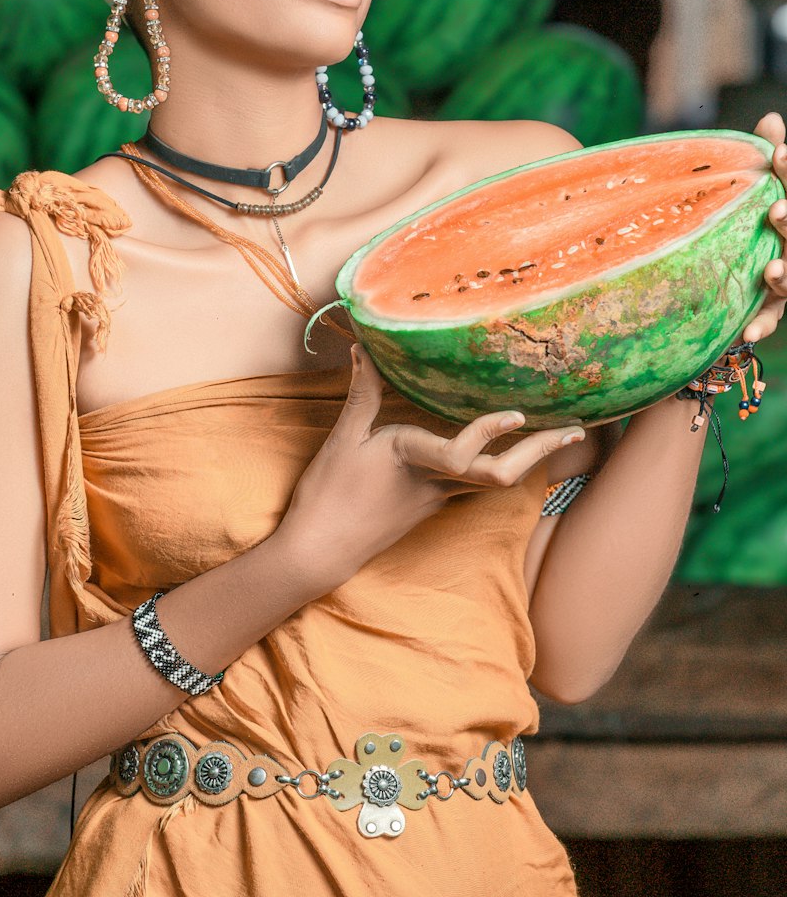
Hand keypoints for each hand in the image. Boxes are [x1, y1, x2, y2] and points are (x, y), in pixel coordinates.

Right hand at [275, 345, 583, 597]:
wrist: (321, 549)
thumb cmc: (328, 493)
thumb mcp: (344, 438)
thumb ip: (362, 393)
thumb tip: (361, 347)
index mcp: (411, 460)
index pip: (460, 453)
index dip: (489, 433)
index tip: (518, 414)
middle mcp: (435, 482)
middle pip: (499, 476)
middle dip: (539, 453)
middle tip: (575, 430)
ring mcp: (438, 496)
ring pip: (494, 480)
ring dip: (530, 458)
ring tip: (559, 434)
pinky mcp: (433, 503)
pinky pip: (477, 483)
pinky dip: (501, 464)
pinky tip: (514, 451)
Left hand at [742, 111, 786, 344]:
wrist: (744, 270)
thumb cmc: (753, 217)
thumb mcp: (759, 186)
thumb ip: (768, 154)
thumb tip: (772, 118)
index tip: (779, 154)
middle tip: (776, 211)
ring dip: (784, 275)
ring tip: (772, 271)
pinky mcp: (773, 305)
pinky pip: (770, 317)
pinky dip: (761, 325)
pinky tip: (748, 333)